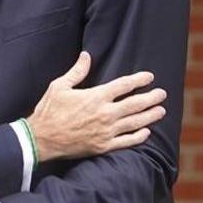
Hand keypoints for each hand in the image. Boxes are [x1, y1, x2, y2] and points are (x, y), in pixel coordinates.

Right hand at [27, 51, 165, 160]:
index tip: (149, 77)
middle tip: (162, 94)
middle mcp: (105, 114)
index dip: (139, 80)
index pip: (124, 85)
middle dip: (151, 98)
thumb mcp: (59, 86)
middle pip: (135, 104)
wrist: (41, 139)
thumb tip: (87, 56)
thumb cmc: (49, 111)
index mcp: (96, 96)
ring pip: (135, 123)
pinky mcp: (103, 146)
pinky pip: (126, 142)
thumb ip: (77, 71)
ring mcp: (106, 131)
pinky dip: (138, 137)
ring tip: (161, 111)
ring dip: (150, 116)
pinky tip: (146, 132)